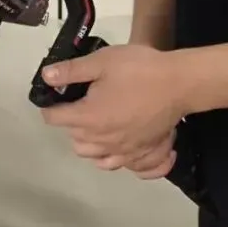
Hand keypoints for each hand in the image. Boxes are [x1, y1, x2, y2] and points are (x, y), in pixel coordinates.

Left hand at [40, 44, 184, 169]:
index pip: (54, 118)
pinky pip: (115, 165)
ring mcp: (120, 150)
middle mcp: (100, 140)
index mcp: (87, 118)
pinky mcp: (138, 153)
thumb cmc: (141, 69)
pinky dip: (108, 158)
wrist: (181, 83)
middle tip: (81, 103)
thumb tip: (46, 77)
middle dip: (71, 122)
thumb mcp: (103, 61)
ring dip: (86, 141)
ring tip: (95, 124)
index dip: (50, 106)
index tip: (56, 96)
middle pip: (72, 138)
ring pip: (90, 154)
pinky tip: (112, 145)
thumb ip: (71, 71)